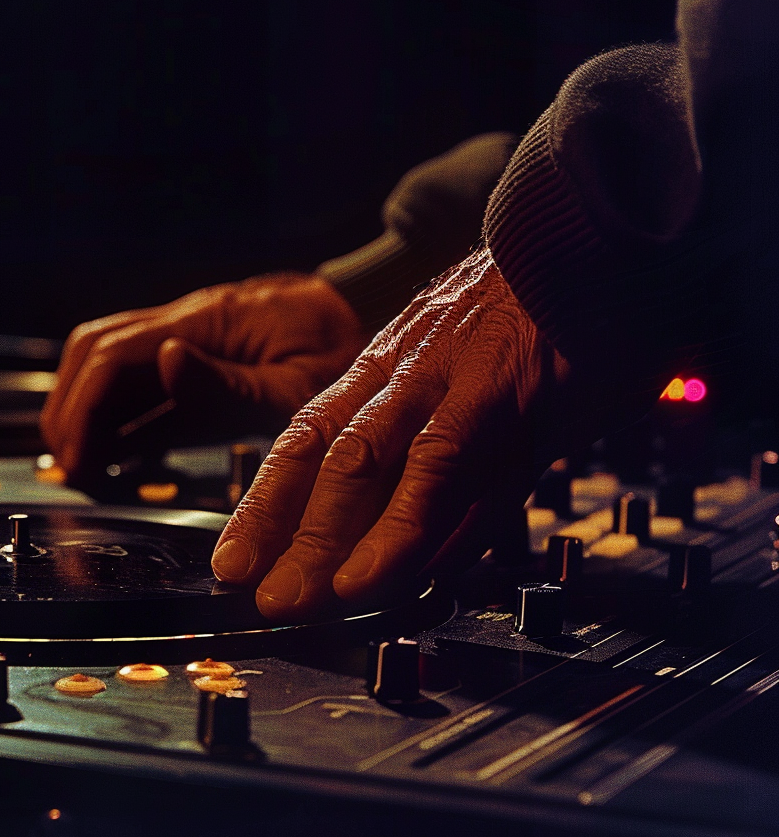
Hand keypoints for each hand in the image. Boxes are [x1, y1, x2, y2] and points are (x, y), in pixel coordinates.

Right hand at [41, 273, 365, 482]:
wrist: (367, 314)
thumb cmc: (345, 349)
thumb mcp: (298, 383)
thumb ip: (230, 383)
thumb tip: (165, 364)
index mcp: (207, 320)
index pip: (114, 355)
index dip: (83, 407)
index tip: (76, 457)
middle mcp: (190, 321)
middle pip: (96, 350)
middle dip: (70, 406)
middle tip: (68, 464)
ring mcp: (193, 336)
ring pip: (111, 362)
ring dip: (88, 407)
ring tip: (83, 461)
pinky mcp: (203, 355)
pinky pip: (146, 380)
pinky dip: (121, 413)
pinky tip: (118, 448)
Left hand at [211, 247, 664, 620]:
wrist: (600, 234)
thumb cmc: (540, 314)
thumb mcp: (471, 370)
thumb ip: (442, 443)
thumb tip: (423, 533)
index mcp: (391, 367)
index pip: (308, 439)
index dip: (266, 502)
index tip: (236, 556)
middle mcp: (404, 373)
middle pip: (323, 457)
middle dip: (279, 529)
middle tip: (246, 590)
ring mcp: (447, 380)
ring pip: (364, 466)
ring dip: (323, 541)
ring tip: (292, 601)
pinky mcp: (501, 392)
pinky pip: (438, 472)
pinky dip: (400, 532)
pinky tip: (371, 580)